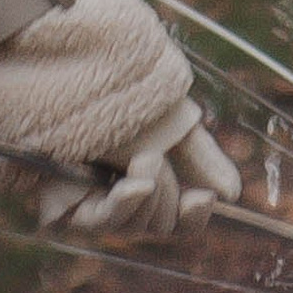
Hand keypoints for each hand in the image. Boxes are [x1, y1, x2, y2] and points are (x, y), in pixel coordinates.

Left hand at [36, 107, 240, 241]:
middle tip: (152, 156)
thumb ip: (199, 157)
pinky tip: (134, 186)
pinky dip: (121, 205)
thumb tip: (231, 194)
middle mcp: (117, 193)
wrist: (81, 66)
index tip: (203, 197)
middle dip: (165, 192)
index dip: (193, 217)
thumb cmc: (121, 88)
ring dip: (146, 193)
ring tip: (142, 158)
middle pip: (159, 224)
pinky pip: (97, 222)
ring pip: (132, 226)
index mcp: (143, 177)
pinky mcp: (61, 202)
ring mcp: (88, 200)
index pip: (175, 219)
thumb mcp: (170, 120)